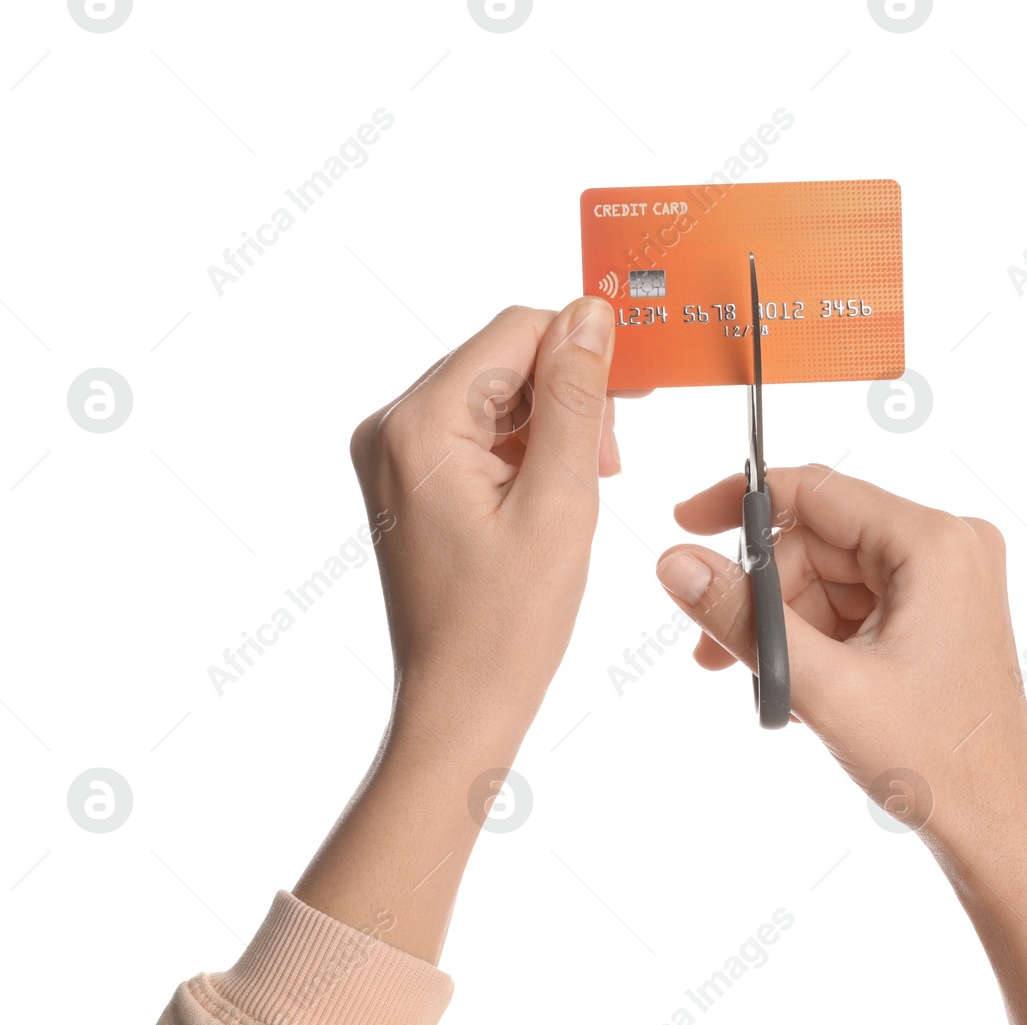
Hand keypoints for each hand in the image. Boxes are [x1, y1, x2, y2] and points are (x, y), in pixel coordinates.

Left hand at [295, 298, 618, 962]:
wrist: (458, 706)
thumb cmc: (504, 627)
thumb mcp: (561, 502)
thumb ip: (578, 399)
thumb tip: (592, 316)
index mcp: (418, 425)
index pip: (515, 332)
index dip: (583, 348)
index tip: (635, 385)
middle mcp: (392, 429)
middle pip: (503, 362)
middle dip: (568, 398)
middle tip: (607, 464)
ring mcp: (396, 457)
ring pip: (497, 398)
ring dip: (552, 429)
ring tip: (579, 493)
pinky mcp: (410, 484)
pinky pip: (479, 436)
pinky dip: (526, 455)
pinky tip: (552, 501)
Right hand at [656, 465, 1026, 849]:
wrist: (996, 830)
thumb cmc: (936, 762)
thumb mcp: (822, 685)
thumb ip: (742, 617)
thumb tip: (676, 563)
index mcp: (935, 543)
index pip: (816, 491)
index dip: (741, 506)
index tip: (683, 525)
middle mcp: (949, 548)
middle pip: (818, 543)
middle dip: (762, 597)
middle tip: (715, 653)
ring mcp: (947, 583)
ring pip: (828, 581)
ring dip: (786, 631)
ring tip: (769, 691)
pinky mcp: (939, 617)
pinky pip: (854, 608)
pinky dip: (817, 645)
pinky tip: (802, 694)